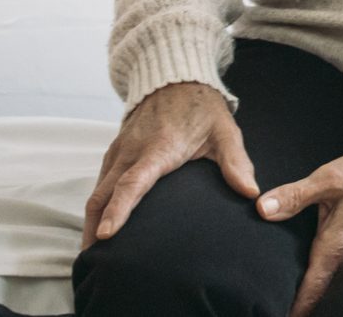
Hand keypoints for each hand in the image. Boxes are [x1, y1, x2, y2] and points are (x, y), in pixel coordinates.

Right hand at [83, 81, 254, 248]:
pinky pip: (99, 184)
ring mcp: (118, 151)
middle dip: (95, 229)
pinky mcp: (114, 153)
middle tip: (94, 262)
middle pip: (104, 194)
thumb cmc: (203, 109)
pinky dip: (95, 208)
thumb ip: (236, 163)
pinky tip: (98, 228)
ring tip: (93, 254)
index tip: (106, 235)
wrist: (176, 80)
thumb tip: (251, 193)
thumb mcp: (226, 132)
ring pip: (97, 191)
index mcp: (159, 148)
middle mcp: (132, 151)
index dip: (119, 210)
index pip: (133, 183)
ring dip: (91, 222)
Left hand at [257, 115, 342, 316]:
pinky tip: (321, 267)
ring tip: (295, 294)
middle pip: (322, 292)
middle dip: (303, 302)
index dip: (294, 311)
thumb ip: (295, 196)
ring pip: (334, 282)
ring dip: (318, 290)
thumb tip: (262, 208)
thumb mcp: (329, 178)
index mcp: (335, 248)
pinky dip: (331, 276)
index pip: (311, 291)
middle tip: (279, 304)